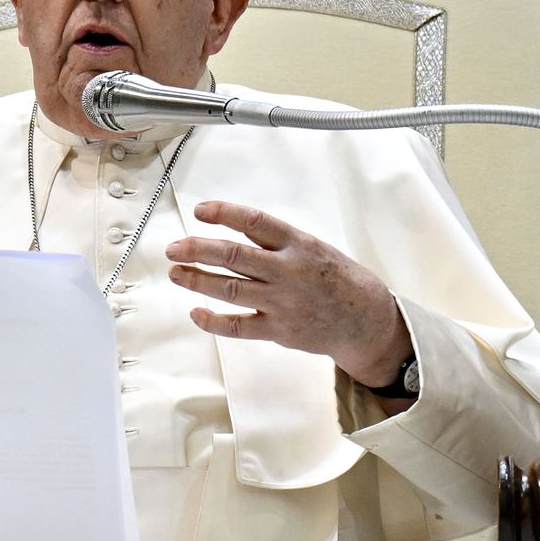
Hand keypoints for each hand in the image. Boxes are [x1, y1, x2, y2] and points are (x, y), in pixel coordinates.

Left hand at [166, 201, 410, 385]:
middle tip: (173, 248)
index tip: (200, 210)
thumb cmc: (338, 280)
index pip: (255, 222)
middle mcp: (288, 271)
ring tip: (175, 273)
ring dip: (197, 280)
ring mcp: (282, 302)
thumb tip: (233, 231)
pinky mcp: (279, 330)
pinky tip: (196, 313)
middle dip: (197, 250)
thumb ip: (278, 243)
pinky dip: (213, 321)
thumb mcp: (314, 248)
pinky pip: (238, 326)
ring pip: (229, 289)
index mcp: (299, 244)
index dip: (224, 213)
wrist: (366, 320)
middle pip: (233, 256)